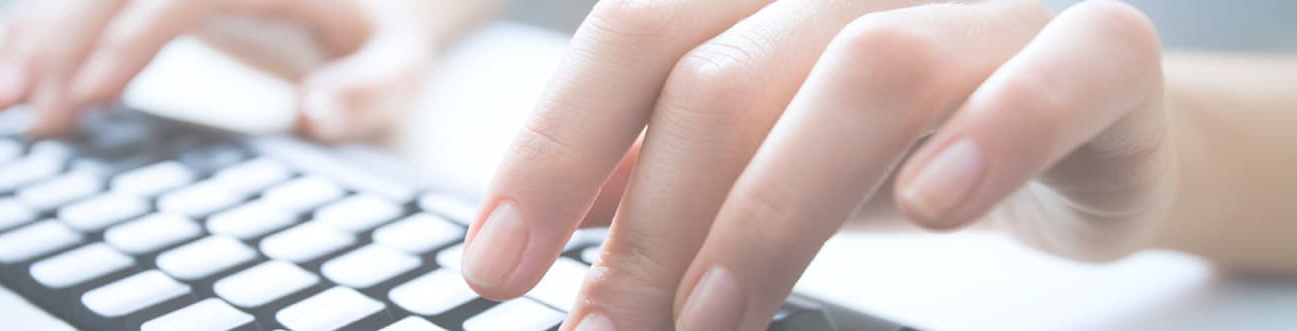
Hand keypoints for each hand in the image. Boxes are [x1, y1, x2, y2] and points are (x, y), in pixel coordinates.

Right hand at [0, 0, 435, 140]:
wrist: (371, 6)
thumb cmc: (382, 39)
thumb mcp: (400, 67)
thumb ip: (368, 90)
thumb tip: (315, 113)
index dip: (134, 38)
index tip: (92, 95)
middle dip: (62, 42)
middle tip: (23, 111)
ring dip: (39, 38)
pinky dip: (43, 27)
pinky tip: (1, 61)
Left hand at [463, 0, 1176, 329]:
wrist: (1077, 127)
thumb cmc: (897, 137)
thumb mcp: (761, 150)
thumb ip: (660, 160)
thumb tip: (548, 210)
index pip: (636, 37)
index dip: (551, 148)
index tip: (494, 264)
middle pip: (729, 71)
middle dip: (651, 218)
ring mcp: (986, 4)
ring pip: (867, 71)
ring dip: (773, 208)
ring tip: (713, 318)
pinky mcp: (1100, 50)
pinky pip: (1060, 70)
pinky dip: (995, 132)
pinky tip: (933, 207)